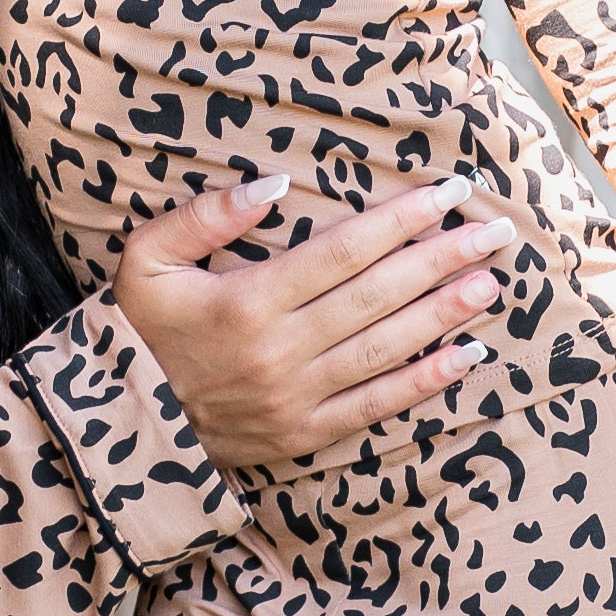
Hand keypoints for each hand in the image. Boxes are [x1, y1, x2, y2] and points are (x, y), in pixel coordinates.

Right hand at [113, 174, 512, 468]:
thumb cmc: (138, 329)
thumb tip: (272, 183)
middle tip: (495, 231)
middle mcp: (278, 350)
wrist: (120, 423)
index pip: (341, 251)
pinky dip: (425, 382)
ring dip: (445, 314)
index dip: (399, 220)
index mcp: (245, 301)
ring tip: (493, 282)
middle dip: (441, 258)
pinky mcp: (304, 433)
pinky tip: (467, 355)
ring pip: (385, 348)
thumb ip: (203, 216)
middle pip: (376, 295)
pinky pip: (375, 405)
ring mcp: (295, 397)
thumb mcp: (144, 260)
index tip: (448, 191)